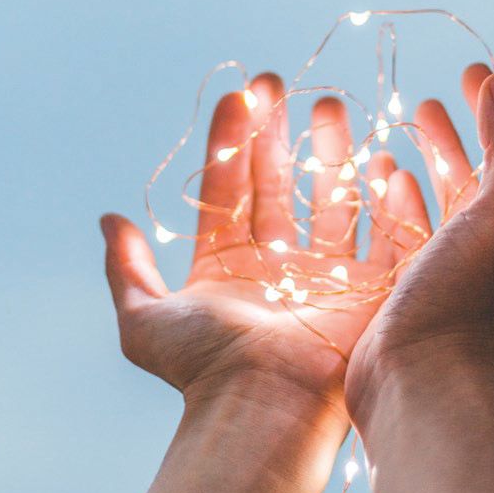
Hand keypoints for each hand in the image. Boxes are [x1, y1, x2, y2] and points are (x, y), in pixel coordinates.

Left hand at [100, 71, 431, 409]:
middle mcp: (278, 267)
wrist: (267, 407)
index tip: (240, 94)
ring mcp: (326, 276)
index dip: (233, 140)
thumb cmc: (207, 368)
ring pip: (330, 199)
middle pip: (280, 185)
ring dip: (329, 153)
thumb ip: (126, 270)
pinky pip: (383, 235)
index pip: (231, 188)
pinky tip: (382, 160)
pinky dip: (385, 200)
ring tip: (330, 106)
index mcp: (229, 267)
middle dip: (279, 133)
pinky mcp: (370, 289)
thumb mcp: (145, 321)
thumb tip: (108, 220)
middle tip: (281, 85)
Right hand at [345, 26, 493, 422]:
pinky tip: (387, 171)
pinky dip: (408, 187)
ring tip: (422, 106)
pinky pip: (421, 217)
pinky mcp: (424, 279)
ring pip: (459, 184)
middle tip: (469, 68)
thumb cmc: (464, 301)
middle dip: (489, 107)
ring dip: (447, 142)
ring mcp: (464, 260)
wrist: (423, 388)